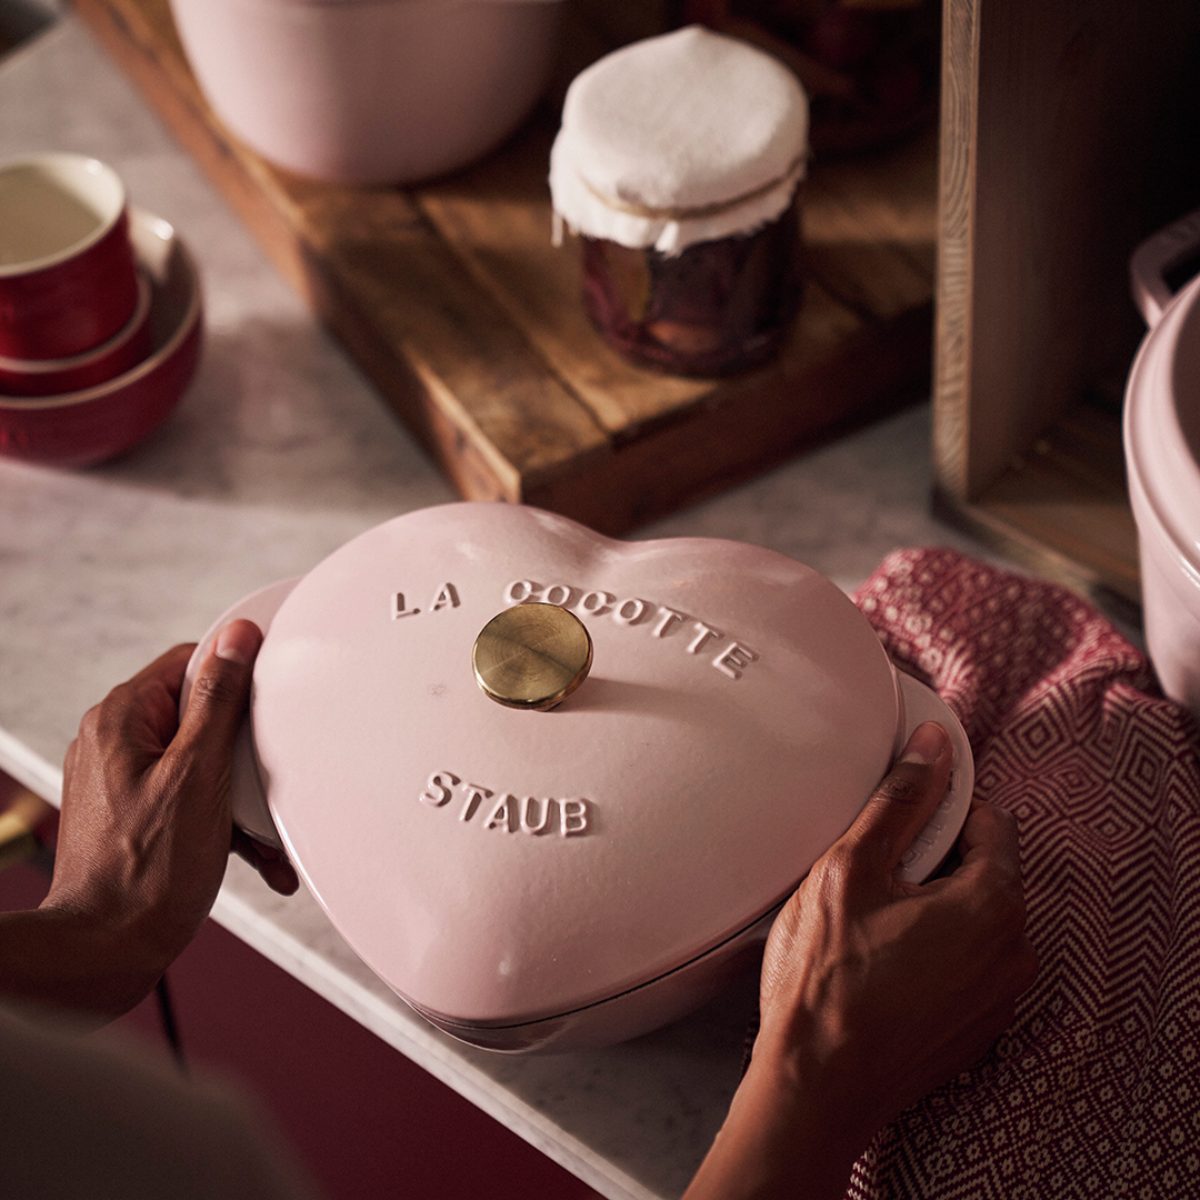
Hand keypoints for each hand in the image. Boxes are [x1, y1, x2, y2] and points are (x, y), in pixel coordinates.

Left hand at [37, 621, 296, 1010]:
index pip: (191, 662)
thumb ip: (218, 701)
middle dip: (246, 752)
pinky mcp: (140, 814)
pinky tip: (253, 851)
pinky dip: (225, 820)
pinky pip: (195, 796)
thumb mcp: (198, 773)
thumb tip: (234, 641)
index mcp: (121, 719)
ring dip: (242, 795)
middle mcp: (116, 743)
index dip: (238, 677)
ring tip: (262, 829)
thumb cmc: (145, 874)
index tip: (273, 692)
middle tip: (265, 777)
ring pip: (205, 761)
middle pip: (203, 714)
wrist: (111, 950)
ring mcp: (126, 780)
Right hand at [684, 722, 1037, 1199]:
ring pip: (970, 916)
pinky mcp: (973, 1027)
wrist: (815, 1087)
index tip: (898, 812)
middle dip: (931, 856)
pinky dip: (928, 945)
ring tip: (866, 915)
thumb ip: (900, 800)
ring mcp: (997, 997)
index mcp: (995, 906)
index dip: (941, 804)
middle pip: (982, 869)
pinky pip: (961, 960)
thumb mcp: (852, 869)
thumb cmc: (827, 979)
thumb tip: (934, 747)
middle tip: (870, 868)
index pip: (989, 820)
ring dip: (928, 901)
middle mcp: (1013, 954)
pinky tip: (875, 957)